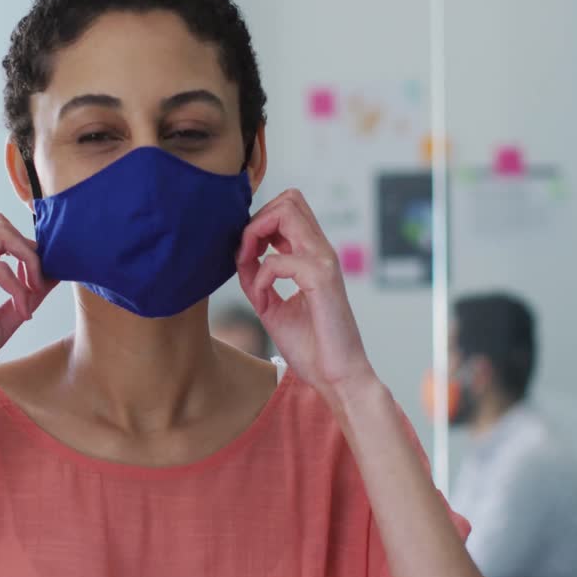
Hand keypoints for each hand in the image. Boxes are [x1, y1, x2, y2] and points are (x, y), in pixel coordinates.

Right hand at [0, 212, 56, 403]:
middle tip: (39, 283)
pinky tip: (21, 312)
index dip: (26, 250)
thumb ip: (26, 294)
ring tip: (33, 293)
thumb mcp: (3, 319)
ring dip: (27, 261)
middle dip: (28, 248)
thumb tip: (54, 274)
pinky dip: (18, 288)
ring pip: (0, 233)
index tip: (41, 283)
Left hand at [236, 189, 374, 400]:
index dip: (259, 222)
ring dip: (256, 234)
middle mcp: (322, 252)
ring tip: (248, 265)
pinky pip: (277, 260)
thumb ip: (258, 280)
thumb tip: (239, 259)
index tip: (245, 254)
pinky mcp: (321, 279)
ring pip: (287, 212)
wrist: (337, 377)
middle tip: (244, 253)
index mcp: (313, 256)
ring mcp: (324, 262)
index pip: (289, 209)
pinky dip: (260, 275)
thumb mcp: (272, 307)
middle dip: (256, 219)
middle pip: (289, 199)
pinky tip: (260, 297)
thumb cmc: (312, 346)